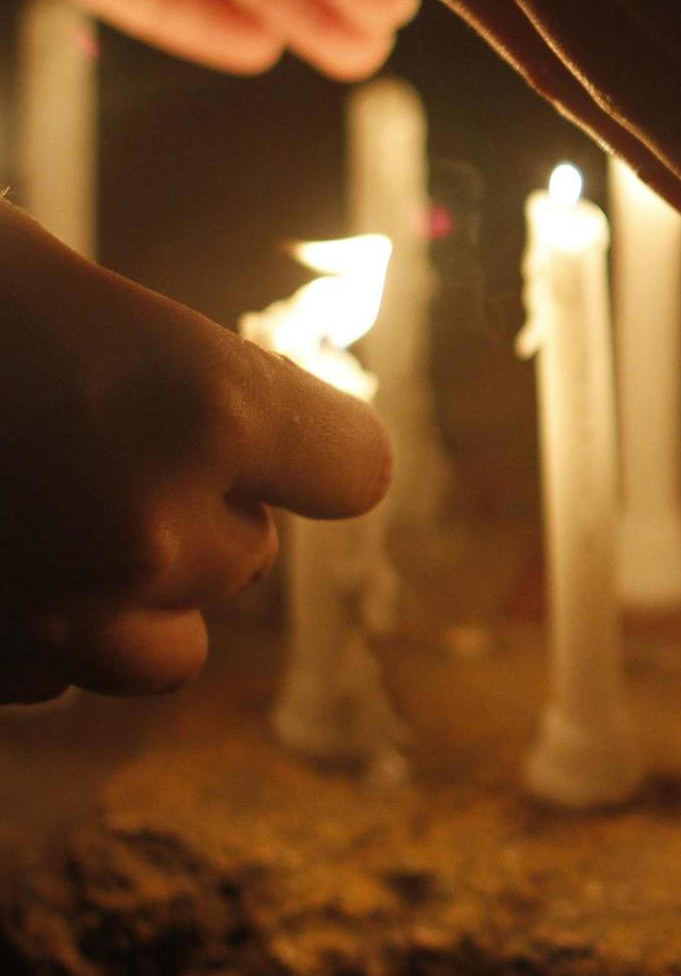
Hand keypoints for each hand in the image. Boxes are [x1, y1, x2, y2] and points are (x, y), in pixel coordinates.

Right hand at [0, 201, 390, 701]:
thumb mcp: (72, 297)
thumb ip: (181, 390)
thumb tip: (251, 446)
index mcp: (204, 409)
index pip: (352, 471)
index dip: (311, 447)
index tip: (271, 424)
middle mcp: (151, 532)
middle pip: (246, 558)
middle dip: (195, 510)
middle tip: (94, 436)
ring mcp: (53, 622)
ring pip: (162, 648)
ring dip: (128, 597)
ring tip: (43, 508)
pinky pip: (51, 679)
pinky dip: (30, 633)